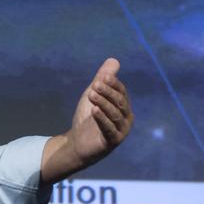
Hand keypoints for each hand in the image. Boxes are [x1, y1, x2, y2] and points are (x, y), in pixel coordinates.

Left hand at [40, 58, 132, 184]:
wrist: (78, 142)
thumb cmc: (88, 118)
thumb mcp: (93, 95)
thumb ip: (102, 79)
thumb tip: (113, 60)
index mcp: (123, 106)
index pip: (121, 91)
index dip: (113, 83)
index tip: (102, 77)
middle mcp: (126, 118)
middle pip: (119, 102)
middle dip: (107, 92)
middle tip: (95, 85)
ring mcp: (121, 131)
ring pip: (115, 114)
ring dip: (103, 103)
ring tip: (91, 94)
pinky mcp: (113, 142)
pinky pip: (109, 129)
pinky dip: (102, 119)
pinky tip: (94, 110)